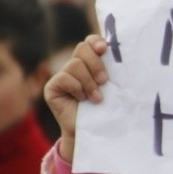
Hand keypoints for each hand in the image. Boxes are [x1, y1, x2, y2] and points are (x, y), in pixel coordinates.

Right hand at [43, 34, 109, 161]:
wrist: (93, 132)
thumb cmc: (106, 108)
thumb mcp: (112, 87)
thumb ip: (112, 70)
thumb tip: (121, 54)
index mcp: (90, 62)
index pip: (89, 42)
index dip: (95, 42)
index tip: (104, 49)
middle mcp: (75, 66)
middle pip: (82, 48)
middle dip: (96, 64)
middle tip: (104, 81)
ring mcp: (62, 76)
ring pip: (75, 64)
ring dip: (88, 82)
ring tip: (96, 97)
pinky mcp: (52, 87)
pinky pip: (64, 78)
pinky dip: (76, 88)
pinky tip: (82, 100)